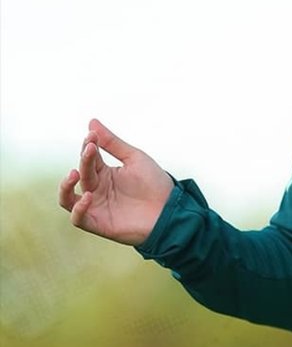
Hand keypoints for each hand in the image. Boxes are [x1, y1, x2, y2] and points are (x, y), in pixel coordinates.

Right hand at [57, 119, 173, 245]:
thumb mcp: (134, 158)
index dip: (88, 146)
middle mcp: (97, 189)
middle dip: (85, 160)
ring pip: (68, 199)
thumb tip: (92, 122)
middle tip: (91, 148)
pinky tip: (89, 195)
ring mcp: (96, 207)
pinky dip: (79, 209)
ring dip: (66, 186)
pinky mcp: (99, 224)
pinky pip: (78, 219)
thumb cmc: (155, 184)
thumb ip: (112, 143)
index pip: (89, 158)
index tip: (92, 135)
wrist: (170, 210)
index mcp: (104, 173)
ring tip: (74, 174)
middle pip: (82, 173)